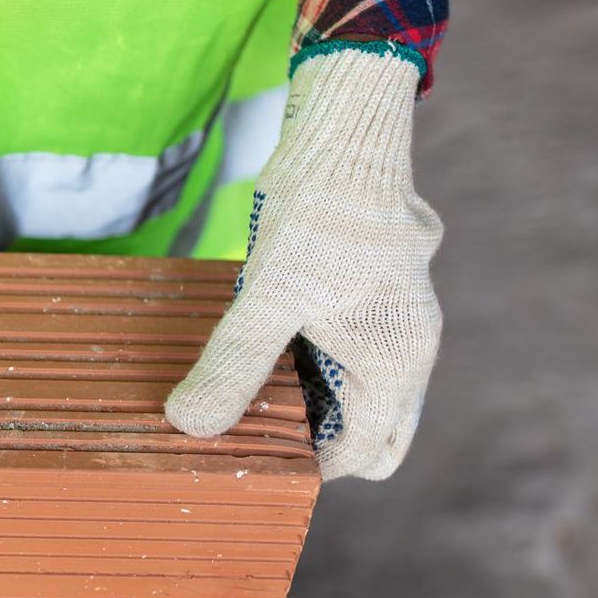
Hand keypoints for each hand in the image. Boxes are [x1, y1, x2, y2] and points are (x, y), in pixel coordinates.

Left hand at [165, 43, 440, 479]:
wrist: (347, 130)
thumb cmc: (321, 211)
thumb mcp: (267, 295)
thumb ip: (233, 365)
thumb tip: (190, 426)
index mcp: (400, 364)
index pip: (360, 455)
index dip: (303, 466)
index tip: (244, 452)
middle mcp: (406, 351)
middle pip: (364, 433)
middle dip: (307, 439)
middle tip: (243, 421)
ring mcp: (390, 322)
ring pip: (347, 392)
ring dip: (299, 397)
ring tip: (236, 383)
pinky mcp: (366, 295)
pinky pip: (338, 352)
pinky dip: (300, 361)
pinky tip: (251, 341)